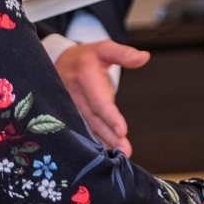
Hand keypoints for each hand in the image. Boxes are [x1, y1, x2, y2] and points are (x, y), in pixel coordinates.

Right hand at [54, 41, 148, 155]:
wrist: (59, 62)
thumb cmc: (87, 57)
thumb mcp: (104, 49)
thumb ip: (123, 54)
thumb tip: (144, 57)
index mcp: (84, 77)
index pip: (98, 101)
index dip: (110, 117)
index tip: (122, 131)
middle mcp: (73, 95)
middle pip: (93, 119)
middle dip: (109, 136)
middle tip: (125, 150)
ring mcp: (68, 107)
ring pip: (86, 128)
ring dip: (102, 142)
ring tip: (120, 155)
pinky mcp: (68, 115)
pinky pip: (82, 130)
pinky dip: (94, 142)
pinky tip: (105, 154)